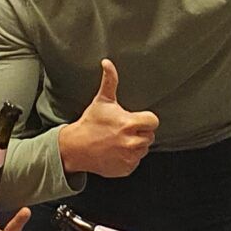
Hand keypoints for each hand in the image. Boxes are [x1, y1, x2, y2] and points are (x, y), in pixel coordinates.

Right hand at [58, 59, 159, 178]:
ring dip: (135, 145)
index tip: (136, 119)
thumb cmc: (91, 123)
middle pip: (150, 136)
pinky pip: (136, 162)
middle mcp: (130, 142)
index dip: (146, 119)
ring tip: (119, 140)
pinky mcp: (126, 169)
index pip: (153, 121)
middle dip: (140, 132)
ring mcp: (129, 157)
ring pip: (144, 149)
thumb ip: (110, 81)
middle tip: (124, 130)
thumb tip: (107, 62)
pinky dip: (129, 158)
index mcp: (128, 124)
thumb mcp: (101, 101)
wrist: (76, 147)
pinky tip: (117, 151)